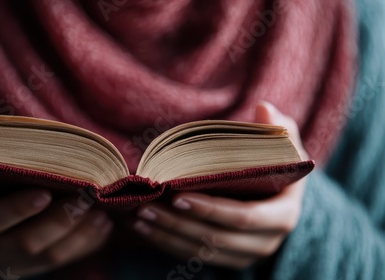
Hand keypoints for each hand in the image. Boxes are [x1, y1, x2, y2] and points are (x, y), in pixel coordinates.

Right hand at [0, 104, 112, 275]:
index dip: (17, 209)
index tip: (45, 192)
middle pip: (26, 242)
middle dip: (59, 220)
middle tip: (86, 195)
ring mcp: (13, 263)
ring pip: (50, 255)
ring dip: (79, 233)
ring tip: (102, 209)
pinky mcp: (36, 267)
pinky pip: (65, 259)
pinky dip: (86, 243)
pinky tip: (104, 222)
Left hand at [133, 102, 307, 268]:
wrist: (280, 196)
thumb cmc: (277, 165)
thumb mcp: (283, 145)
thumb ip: (274, 129)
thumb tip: (263, 109)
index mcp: (283, 215)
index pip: (243, 217)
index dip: (210, 209)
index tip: (177, 196)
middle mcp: (267, 242)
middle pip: (216, 239)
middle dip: (177, 224)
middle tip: (145, 206)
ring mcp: (246, 255)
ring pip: (201, 251)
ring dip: (166, 236)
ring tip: (137, 216)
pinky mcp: (229, 259)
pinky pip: (194, 256)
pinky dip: (167, 243)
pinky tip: (143, 228)